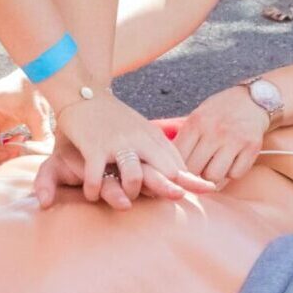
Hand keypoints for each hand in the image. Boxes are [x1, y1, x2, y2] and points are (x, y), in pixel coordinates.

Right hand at [42, 90, 214, 208]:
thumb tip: (180, 172)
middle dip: (172, 186)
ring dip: (130, 192)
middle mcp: (138, 140)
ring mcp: (117, 143)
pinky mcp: (94, 146)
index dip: (191, 177)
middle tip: (178, 198)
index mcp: (151, 137)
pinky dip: (95, 189)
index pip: (176, 161)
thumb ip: (157, 150)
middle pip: (162, 168)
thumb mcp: (141, 130)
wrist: (84, 91)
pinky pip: (97, 175)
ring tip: (124, 201)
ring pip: (133, 175)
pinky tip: (91, 194)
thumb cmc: (114, 118)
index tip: (209, 189)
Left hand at [174, 86, 270, 187]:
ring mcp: (234, 139)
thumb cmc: (221, 111)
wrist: (254, 98)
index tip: (181, 172)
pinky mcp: (252, 147)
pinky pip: (235, 174)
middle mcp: (215, 130)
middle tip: (200, 169)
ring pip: (214, 177)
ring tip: (215, 166)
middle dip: (195, 174)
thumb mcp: (199, 116)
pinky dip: (232, 172)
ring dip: (213, 176)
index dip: (178, 169)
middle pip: (194, 170)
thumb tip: (169, 167)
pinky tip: (232, 161)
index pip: (179, 157)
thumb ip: (185, 138)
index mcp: (197, 121)